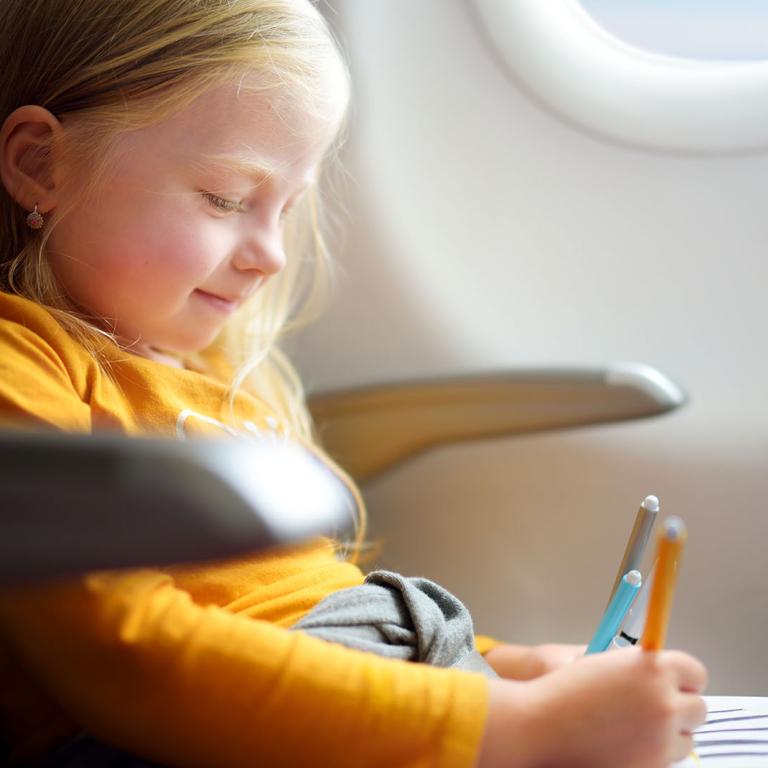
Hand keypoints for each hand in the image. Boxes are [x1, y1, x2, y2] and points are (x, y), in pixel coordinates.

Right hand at [476, 647, 707, 767]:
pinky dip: (655, 753)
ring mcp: (661, 740)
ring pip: (688, 739)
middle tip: (653, 705)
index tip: (674, 680)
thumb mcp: (604, 663)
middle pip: (699, 708)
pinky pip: (668, 760)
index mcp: (653, 669)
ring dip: (671, 733)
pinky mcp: (651, 767)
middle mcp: (664, 703)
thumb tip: (667, 679)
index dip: (684, 677)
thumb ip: (640, 669)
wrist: (539, 726)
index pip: (695, 671)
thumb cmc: (565, 689)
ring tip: (636, 726)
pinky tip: (625, 744)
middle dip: (680, 706)